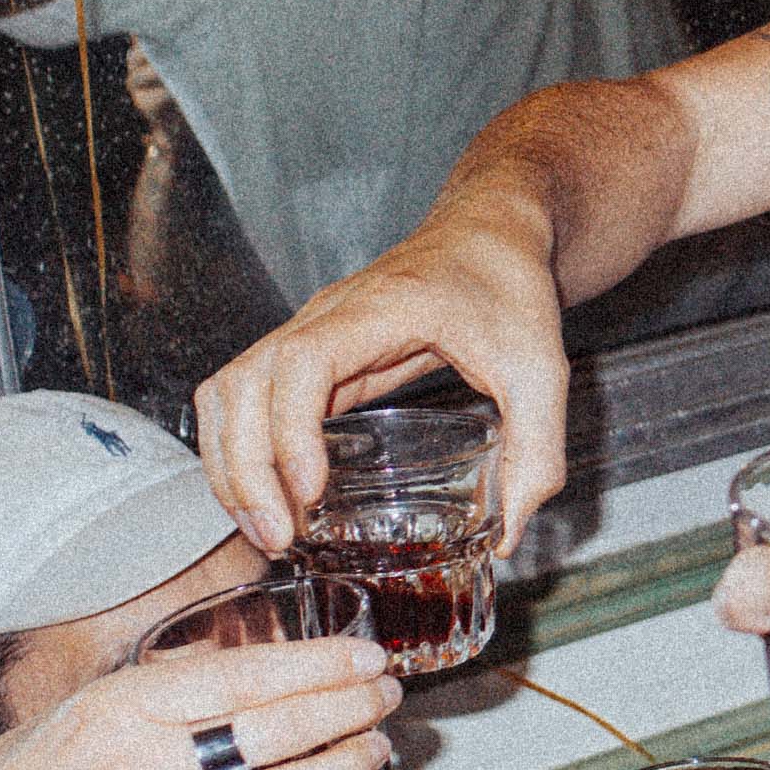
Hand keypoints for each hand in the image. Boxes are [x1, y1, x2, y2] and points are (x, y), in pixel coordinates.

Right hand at [0, 634, 404, 769]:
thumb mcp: (73, 714)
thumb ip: (153, 693)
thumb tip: (239, 666)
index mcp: (120, 710)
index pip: (246, 676)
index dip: (320, 666)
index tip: (367, 658)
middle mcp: (146, 768)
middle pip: (278, 730)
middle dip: (348, 708)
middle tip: (388, 694)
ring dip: (344, 766)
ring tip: (375, 745)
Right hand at [199, 199, 574, 551]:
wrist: (489, 232)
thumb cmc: (509, 286)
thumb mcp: (541, 368)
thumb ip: (537, 449)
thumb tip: (508, 537)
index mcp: (381, 309)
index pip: (304, 360)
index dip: (293, 428)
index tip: (311, 489)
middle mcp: (326, 316)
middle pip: (245, 382)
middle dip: (246, 467)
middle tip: (280, 537)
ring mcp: (307, 331)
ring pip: (229, 390)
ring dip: (229, 463)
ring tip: (264, 529)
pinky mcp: (307, 353)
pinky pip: (245, 397)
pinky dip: (237, 448)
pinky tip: (265, 496)